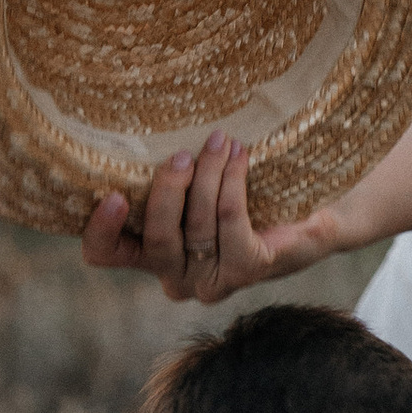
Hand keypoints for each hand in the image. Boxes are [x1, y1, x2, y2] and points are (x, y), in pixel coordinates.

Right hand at [79, 132, 343, 304]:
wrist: (310, 218)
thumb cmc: (241, 200)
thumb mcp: (191, 190)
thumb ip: (163, 179)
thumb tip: (133, 132)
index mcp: (150, 259)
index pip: (106, 254)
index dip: (101, 230)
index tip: (112, 195)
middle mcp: (177, 278)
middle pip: (157, 237)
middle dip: (168, 189)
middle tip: (181, 153)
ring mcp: (212, 280)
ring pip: (198, 223)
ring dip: (208, 173)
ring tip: (220, 140)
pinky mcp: (247, 269)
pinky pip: (230, 219)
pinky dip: (232, 183)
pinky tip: (240, 156)